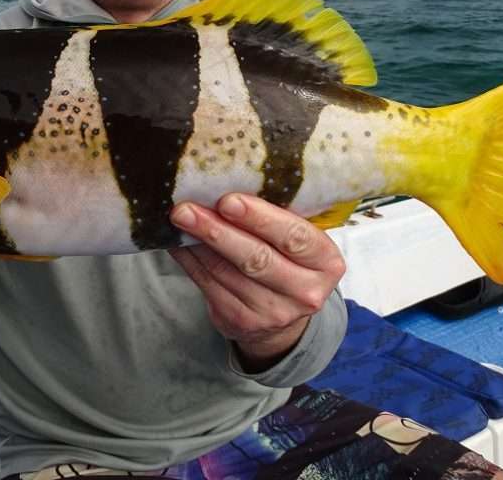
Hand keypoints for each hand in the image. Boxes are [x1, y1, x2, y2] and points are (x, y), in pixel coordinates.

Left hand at [169, 193, 345, 371]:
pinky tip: (177, 241)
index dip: (260, 218)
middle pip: (257, 258)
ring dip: (197, 243)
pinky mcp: (240, 322)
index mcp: (326, 262)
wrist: (284, 316)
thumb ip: (279, 215)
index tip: (228, 200)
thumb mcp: (301, 240)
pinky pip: (208, 285)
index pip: (295, 236)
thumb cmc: (289, 260)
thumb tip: (231, 180)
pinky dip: (189, 260)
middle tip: (187, 209)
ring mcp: (272, 312)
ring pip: (226, 272)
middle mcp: (305, 292)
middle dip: (218, 231)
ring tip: (178, 218)